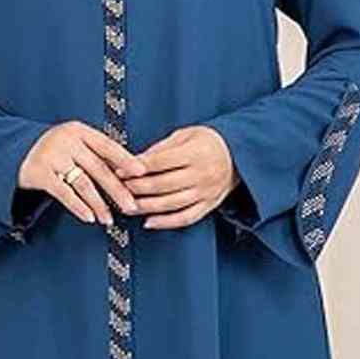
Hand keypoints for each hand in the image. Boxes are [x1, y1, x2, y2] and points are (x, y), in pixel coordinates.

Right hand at [18, 121, 146, 225]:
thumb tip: (130, 174)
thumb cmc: (55, 150)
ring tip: (109, 218)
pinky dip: (78, 206)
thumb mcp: (75, 143)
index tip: (142, 172)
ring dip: (99, 204)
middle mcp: (66, 140)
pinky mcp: (39, 173)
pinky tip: (89, 217)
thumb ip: (97, 154)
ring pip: (83, 183)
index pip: (107, 145)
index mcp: (79, 130)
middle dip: (117, 189)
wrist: (15, 151)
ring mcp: (51, 156)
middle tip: (131, 206)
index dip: (126, 159)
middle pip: (98, 168)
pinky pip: (63, 193)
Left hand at [116, 125, 239, 229]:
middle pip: (163, 185)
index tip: (120, 171)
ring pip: (171, 204)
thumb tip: (135, 161)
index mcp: (196, 153)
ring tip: (129, 206)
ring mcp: (206, 192)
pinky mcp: (209, 205)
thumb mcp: (186, 135)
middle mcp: (202, 174)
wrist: (239, 155)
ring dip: (147, 207)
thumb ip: (161, 148)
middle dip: (137, 188)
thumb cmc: (210, 142)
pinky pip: (185, 218)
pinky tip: (149, 222)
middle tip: (119, 188)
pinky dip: (166, 222)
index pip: (160, 162)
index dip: (137, 168)